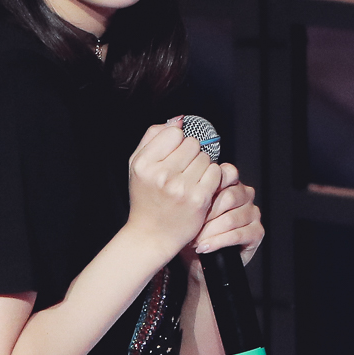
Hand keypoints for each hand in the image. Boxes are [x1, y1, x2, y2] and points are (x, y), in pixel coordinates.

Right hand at [127, 117, 221, 259]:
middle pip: (192, 144)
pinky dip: (211, 178)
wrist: (152, 234)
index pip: (174, 133)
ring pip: (205, 157)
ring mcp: (181, 187)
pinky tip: (200, 186)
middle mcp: (162, 175)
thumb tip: (178, 120)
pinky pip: (215, 172)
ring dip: (201, 166)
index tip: (173, 155)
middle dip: (190, 154)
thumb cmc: (146, 198)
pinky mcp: (199, 198)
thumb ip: (154, 137)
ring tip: (189, 180)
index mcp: (144, 164)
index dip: (177, 142)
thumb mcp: (138, 165)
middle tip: (182, 170)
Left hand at [184, 162, 262, 267]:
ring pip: (231, 218)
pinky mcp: (256, 232)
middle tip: (192, 225)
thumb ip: (194, 194)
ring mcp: (252, 213)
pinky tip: (205, 247)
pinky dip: (218, 242)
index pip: (228, 173)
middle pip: (229, 197)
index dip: (211, 186)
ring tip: (195, 240)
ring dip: (210, 232)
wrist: (198, 258)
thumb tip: (186, 186)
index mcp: (230, 183)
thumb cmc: (192, 231)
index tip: (194, 201)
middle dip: (206, 214)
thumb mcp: (189, 209)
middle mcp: (244, 196)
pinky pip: (238, 234)